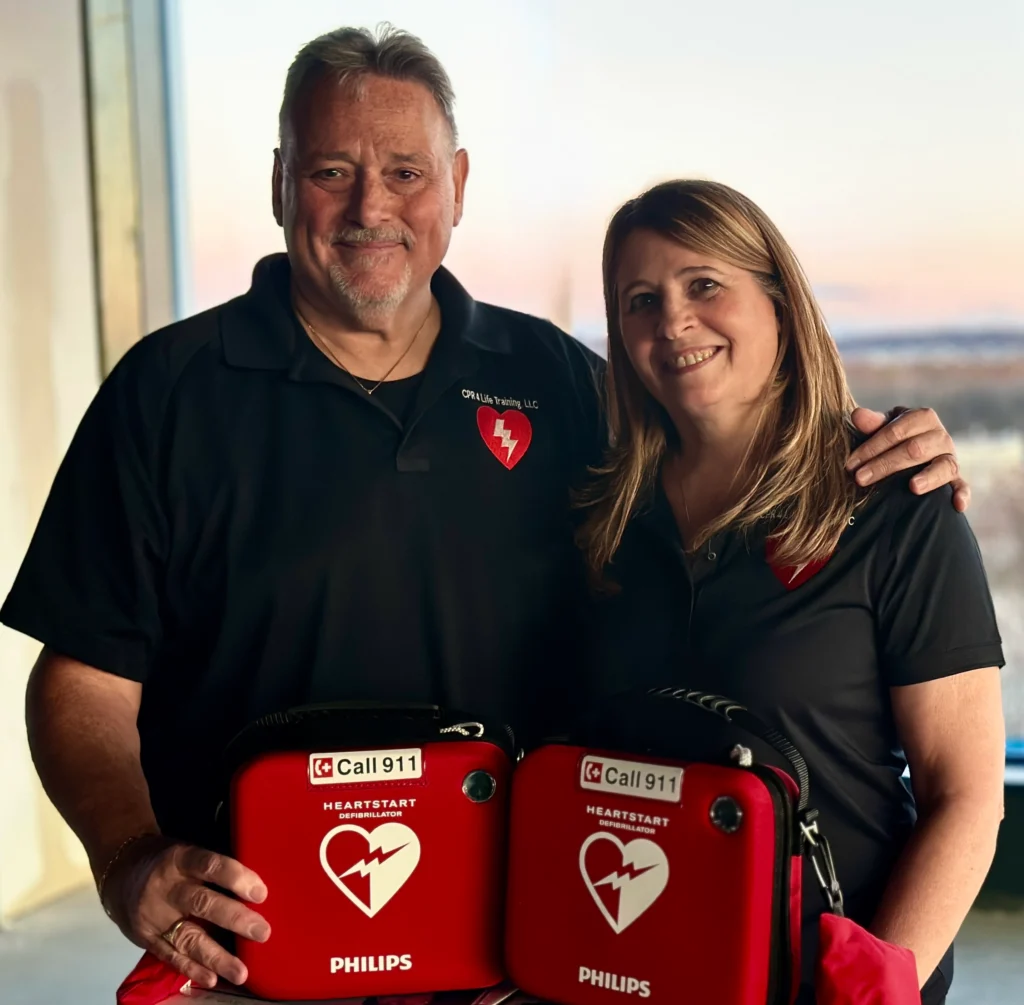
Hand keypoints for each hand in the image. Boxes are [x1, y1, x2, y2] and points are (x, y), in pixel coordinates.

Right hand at [100, 834, 269, 988]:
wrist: (119, 873)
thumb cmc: (168, 862)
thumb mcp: (186, 852)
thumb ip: (213, 868)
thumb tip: (253, 888)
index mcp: (180, 859)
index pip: (210, 865)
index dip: (235, 877)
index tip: (260, 893)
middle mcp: (166, 887)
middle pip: (202, 903)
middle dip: (234, 919)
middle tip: (262, 932)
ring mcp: (154, 915)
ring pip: (187, 937)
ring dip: (216, 957)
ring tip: (241, 971)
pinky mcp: (146, 938)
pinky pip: (170, 955)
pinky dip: (192, 968)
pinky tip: (212, 978)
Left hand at [847, 407, 969, 511]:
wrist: (917, 443)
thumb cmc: (895, 436)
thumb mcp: (884, 427)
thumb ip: (872, 423)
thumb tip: (858, 414)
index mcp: (922, 417)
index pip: (895, 432)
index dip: (872, 448)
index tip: (851, 464)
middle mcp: (940, 436)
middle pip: (914, 449)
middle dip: (885, 465)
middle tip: (860, 479)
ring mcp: (950, 457)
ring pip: (942, 466)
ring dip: (928, 477)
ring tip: (913, 487)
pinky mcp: (956, 477)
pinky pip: (962, 485)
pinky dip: (962, 494)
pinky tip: (957, 505)